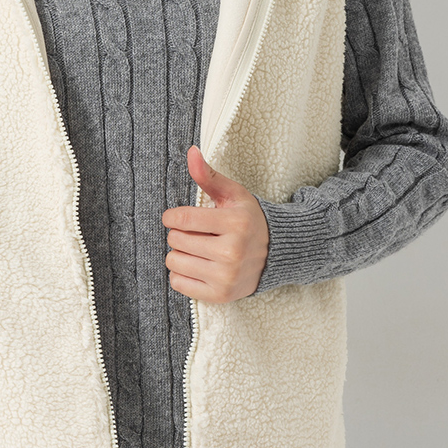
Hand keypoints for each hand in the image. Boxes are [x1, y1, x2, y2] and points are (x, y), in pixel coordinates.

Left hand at [162, 145, 270, 302]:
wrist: (275, 254)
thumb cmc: (248, 220)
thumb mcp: (233, 194)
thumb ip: (208, 176)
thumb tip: (191, 152)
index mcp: (235, 224)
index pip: (182, 218)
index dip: (172, 216)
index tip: (177, 217)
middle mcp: (232, 252)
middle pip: (175, 240)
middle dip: (180, 233)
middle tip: (197, 233)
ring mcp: (226, 277)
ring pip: (174, 261)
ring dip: (180, 254)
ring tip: (198, 249)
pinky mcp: (220, 295)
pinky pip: (178, 283)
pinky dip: (182, 273)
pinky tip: (198, 265)